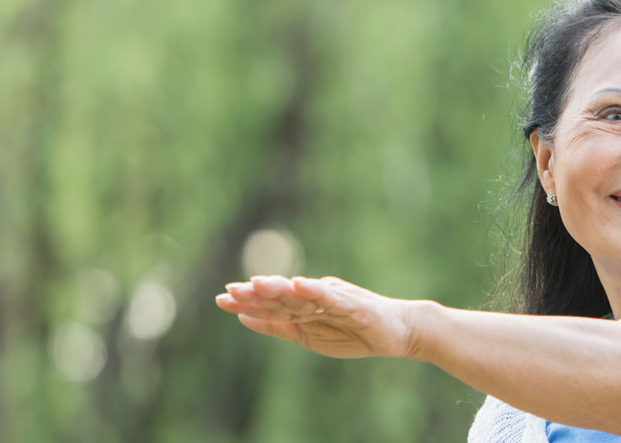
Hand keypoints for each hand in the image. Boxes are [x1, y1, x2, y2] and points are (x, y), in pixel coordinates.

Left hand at [215, 275, 419, 358]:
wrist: (399, 333)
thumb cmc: (355, 333)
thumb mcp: (309, 336)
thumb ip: (278, 326)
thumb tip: (243, 318)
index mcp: (304, 306)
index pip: (271, 303)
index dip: (248, 300)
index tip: (221, 298)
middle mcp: (315, 296)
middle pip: (282, 295)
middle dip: (257, 293)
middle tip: (231, 290)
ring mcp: (334, 297)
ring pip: (302, 293)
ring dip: (280, 288)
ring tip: (257, 284)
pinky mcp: (353, 303)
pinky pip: (331, 297)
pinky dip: (315, 291)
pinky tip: (300, 284)